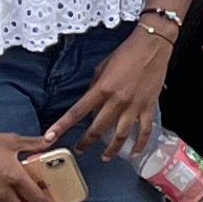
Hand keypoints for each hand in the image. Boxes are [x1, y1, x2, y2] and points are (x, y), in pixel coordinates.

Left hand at [46, 30, 173, 165]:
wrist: (153, 44)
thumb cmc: (126, 52)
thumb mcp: (102, 66)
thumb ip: (95, 86)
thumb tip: (88, 102)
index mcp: (102, 88)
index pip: (77, 111)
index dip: (62, 125)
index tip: (50, 137)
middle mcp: (117, 100)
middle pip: (97, 128)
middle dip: (86, 142)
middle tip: (79, 149)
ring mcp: (134, 105)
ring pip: (120, 135)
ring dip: (111, 149)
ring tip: (105, 157)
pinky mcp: (149, 106)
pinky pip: (145, 130)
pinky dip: (140, 144)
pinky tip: (134, 154)